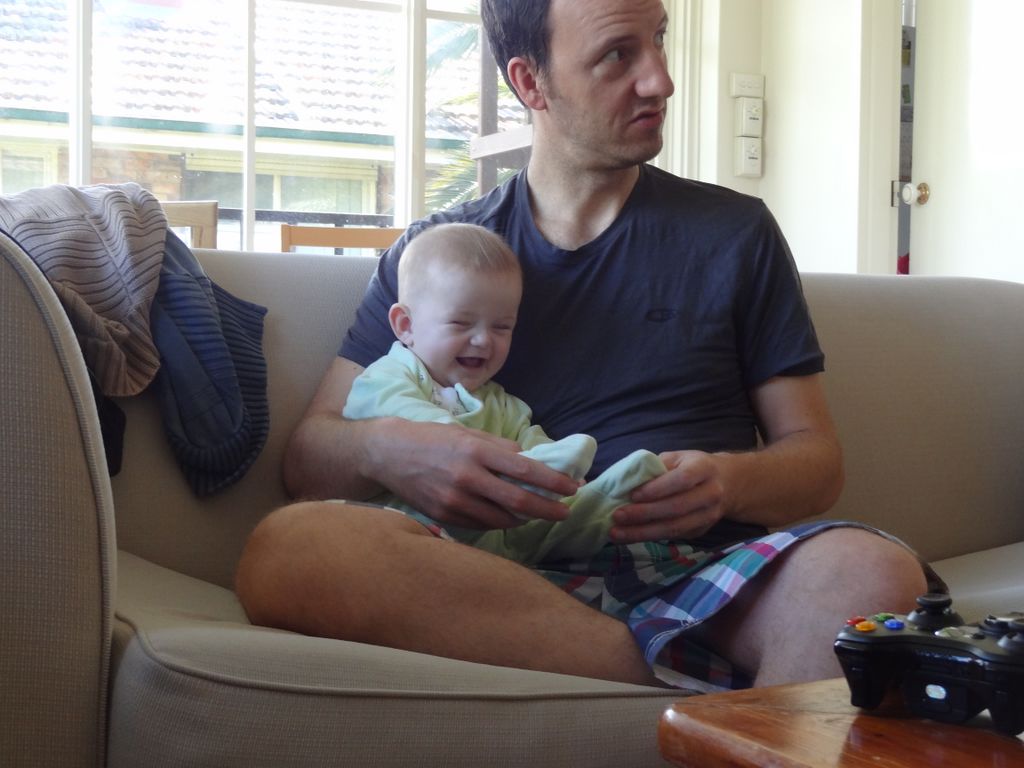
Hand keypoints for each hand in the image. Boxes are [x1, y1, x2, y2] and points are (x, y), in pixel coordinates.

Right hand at [370, 419, 578, 529]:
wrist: (388, 454)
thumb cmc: (432, 438)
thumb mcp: (467, 433)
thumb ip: (499, 448)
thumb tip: (530, 462)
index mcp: (476, 452)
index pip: (525, 471)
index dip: (553, 482)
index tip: (572, 488)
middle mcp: (467, 478)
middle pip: (519, 501)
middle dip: (548, 509)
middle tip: (565, 512)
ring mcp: (455, 501)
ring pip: (502, 519)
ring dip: (525, 518)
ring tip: (538, 513)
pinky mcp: (444, 516)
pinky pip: (482, 525)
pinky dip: (500, 522)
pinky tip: (508, 517)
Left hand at [610, 450, 726, 543]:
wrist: (727, 483)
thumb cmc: (693, 466)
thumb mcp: (677, 458)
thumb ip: (656, 467)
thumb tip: (625, 481)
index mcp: (704, 469)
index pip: (681, 480)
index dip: (657, 489)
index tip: (632, 495)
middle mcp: (711, 493)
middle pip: (677, 507)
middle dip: (644, 514)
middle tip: (617, 516)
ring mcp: (709, 516)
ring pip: (675, 528)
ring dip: (643, 532)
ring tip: (617, 533)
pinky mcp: (701, 531)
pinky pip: (673, 536)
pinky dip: (649, 537)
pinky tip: (630, 535)